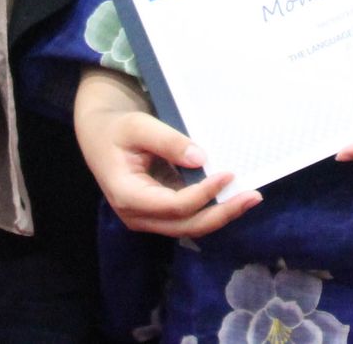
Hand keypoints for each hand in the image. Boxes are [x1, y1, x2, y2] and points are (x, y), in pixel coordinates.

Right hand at [72, 67, 260, 237]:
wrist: (100, 135)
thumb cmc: (118, 129)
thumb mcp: (138, 126)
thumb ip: (168, 141)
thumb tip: (202, 159)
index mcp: (127, 196)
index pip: (173, 205)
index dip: (203, 193)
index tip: (228, 173)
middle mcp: (137, 215)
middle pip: (185, 226)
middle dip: (221, 213)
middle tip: (253, 196)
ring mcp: (148, 217)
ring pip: (189, 227)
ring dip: (221, 214)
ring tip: (250, 198)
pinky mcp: (159, 212)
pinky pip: (188, 218)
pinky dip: (211, 208)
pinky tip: (232, 196)